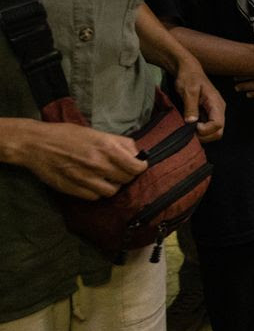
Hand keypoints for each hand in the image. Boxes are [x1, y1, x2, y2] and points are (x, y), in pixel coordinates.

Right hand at [14, 120, 146, 199]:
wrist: (36, 144)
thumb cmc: (67, 135)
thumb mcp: (97, 132)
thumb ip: (119, 143)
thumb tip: (136, 153)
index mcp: (107, 147)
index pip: (136, 167)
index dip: (140, 167)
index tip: (138, 165)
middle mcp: (99, 164)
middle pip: (126, 179)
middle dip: (126, 175)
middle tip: (120, 170)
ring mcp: (85, 178)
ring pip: (111, 191)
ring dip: (112, 185)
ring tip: (106, 178)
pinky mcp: (73, 189)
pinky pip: (94, 197)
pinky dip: (96, 192)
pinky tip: (92, 183)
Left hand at [172, 58, 225, 141]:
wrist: (187, 69)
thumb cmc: (189, 77)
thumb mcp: (188, 90)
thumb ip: (191, 106)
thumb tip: (191, 123)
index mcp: (217, 103)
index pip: (218, 125)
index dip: (205, 130)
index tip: (192, 125)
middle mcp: (218, 109)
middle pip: (218, 132)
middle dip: (204, 136)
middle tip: (189, 132)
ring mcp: (214, 112)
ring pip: (214, 132)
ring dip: (202, 135)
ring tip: (188, 130)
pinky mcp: (207, 114)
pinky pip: (208, 128)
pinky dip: (199, 132)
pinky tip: (189, 127)